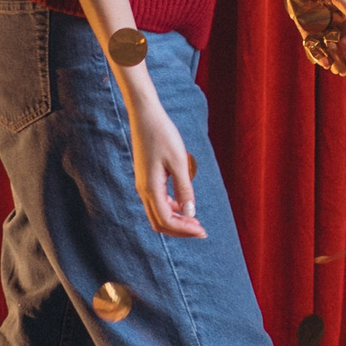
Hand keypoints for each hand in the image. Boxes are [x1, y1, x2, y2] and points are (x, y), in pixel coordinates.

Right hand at [125, 87, 205, 238]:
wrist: (145, 115)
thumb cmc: (163, 135)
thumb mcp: (179, 162)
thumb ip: (184, 189)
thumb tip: (190, 213)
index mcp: (151, 188)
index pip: (166, 220)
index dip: (184, 229)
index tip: (202, 230)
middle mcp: (143, 190)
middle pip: (159, 222)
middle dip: (180, 230)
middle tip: (201, 230)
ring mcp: (143, 184)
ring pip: (157, 213)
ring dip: (175, 220)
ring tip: (195, 220)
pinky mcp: (145, 178)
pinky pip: (156, 202)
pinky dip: (170, 209)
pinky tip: (183, 204)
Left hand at [282, 0, 345, 76]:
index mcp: (344, 12)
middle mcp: (332, 19)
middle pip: (343, 43)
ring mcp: (318, 22)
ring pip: (329, 46)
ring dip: (335, 59)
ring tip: (340, 71)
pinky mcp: (303, 23)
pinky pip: (312, 42)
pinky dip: (318, 52)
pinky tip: (324, 63)